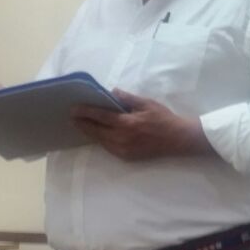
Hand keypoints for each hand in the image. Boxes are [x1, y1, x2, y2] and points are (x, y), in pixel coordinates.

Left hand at [72, 88, 210, 160]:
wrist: (178, 139)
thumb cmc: (164, 119)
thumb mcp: (147, 103)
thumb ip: (128, 99)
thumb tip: (112, 92)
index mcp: (127, 123)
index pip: (100, 117)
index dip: (86, 112)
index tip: (73, 109)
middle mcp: (122, 138)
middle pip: (96, 131)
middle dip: (82, 123)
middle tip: (71, 116)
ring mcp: (123, 149)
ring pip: (100, 140)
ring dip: (89, 132)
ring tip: (79, 124)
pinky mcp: (126, 156)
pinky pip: (108, 147)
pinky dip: (100, 140)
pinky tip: (96, 134)